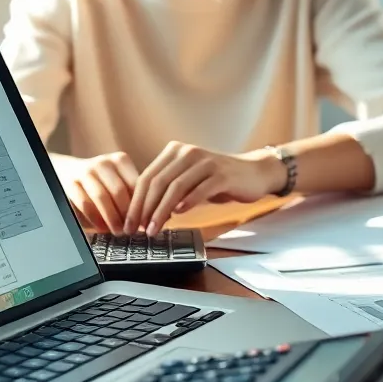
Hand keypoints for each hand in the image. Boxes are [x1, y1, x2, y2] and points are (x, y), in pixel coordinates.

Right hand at [54, 151, 138, 233]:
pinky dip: (95, 218)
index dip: (141, 205)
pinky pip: (85, 203)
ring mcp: (86, 171)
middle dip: (126, 214)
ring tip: (118, 232)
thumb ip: (131, 194)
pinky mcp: (71, 182)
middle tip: (131, 230)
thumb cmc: (102, 181)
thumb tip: (146, 219)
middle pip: (119, 191)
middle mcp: (103, 162)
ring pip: (101, 197)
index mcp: (120, 160)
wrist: (67, 170)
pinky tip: (102, 228)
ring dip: (111, 218)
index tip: (144, 222)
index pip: (135, 184)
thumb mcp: (119, 180)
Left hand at [124, 142, 284, 234]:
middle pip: (157, 182)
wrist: (253, 173)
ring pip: (175, 187)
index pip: (146, 177)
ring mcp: (205, 162)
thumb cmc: (217, 180)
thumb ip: (167, 190)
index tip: (128, 223)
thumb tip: (143, 214)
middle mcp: (187, 152)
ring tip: (154, 229)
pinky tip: (179, 215)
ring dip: (161, 211)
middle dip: (143, 209)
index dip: (135, 201)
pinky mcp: (222, 174)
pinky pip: (200, 189)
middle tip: (136, 230)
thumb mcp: (188, 180)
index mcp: (174, 151)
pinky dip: (187, 202)